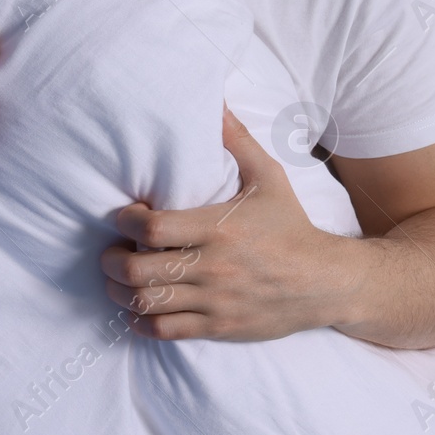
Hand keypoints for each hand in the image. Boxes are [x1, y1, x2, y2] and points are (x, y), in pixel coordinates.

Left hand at [99, 108, 352, 340]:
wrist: (324, 281)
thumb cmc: (290, 225)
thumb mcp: (268, 176)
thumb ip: (237, 140)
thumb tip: (216, 102)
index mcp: (218, 227)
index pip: (152, 228)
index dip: (126, 221)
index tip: (125, 215)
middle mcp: (213, 267)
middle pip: (138, 270)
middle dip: (112, 260)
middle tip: (110, 251)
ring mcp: (214, 300)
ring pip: (146, 303)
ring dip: (120, 291)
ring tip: (117, 279)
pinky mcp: (219, 326)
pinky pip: (165, 331)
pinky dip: (141, 322)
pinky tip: (138, 310)